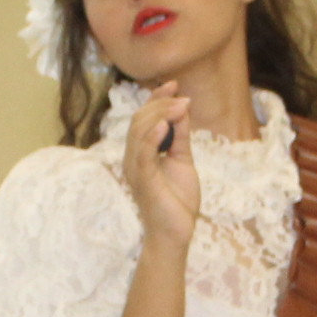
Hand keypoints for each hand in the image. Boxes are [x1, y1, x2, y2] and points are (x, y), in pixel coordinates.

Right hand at [121, 85, 199, 242]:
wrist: (176, 233)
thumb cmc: (177, 200)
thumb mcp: (182, 160)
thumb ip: (180, 137)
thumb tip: (182, 108)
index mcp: (141, 152)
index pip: (143, 118)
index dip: (156, 99)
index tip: (174, 84)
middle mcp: (133, 158)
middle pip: (140, 120)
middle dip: (161, 104)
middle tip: (183, 99)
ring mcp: (136, 169)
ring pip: (139, 132)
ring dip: (160, 115)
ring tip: (180, 107)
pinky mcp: (142, 180)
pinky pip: (143, 154)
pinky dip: (153, 137)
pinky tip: (167, 125)